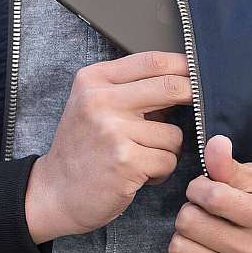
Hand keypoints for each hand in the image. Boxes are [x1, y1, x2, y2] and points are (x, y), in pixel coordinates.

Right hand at [25, 51, 192, 243]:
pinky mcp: (125, 161)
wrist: (54, 191)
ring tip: (143, 157)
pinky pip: (167, 160)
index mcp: (93, 80)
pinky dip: (161, 171)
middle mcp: (100, 100)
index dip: (184, 66)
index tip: (197, 75)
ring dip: (167, 150)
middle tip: (197, 110)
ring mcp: (112, 131)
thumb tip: (182, 80)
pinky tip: (140, 174)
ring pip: (174, 133)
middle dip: (192, 99)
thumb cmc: (81, 148)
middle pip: (171, 87)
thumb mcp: (92, 105)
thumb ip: (128, 89)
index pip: (152, 61)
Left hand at [167, 135, 251, 252]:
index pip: (210, 196)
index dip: (198, 188)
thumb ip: (230, 166)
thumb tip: (214, 142)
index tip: (204, 191)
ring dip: (185, 238)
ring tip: (203, 236)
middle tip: (204, 215)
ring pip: (178, 248)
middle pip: (187, 221)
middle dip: (190, 211)